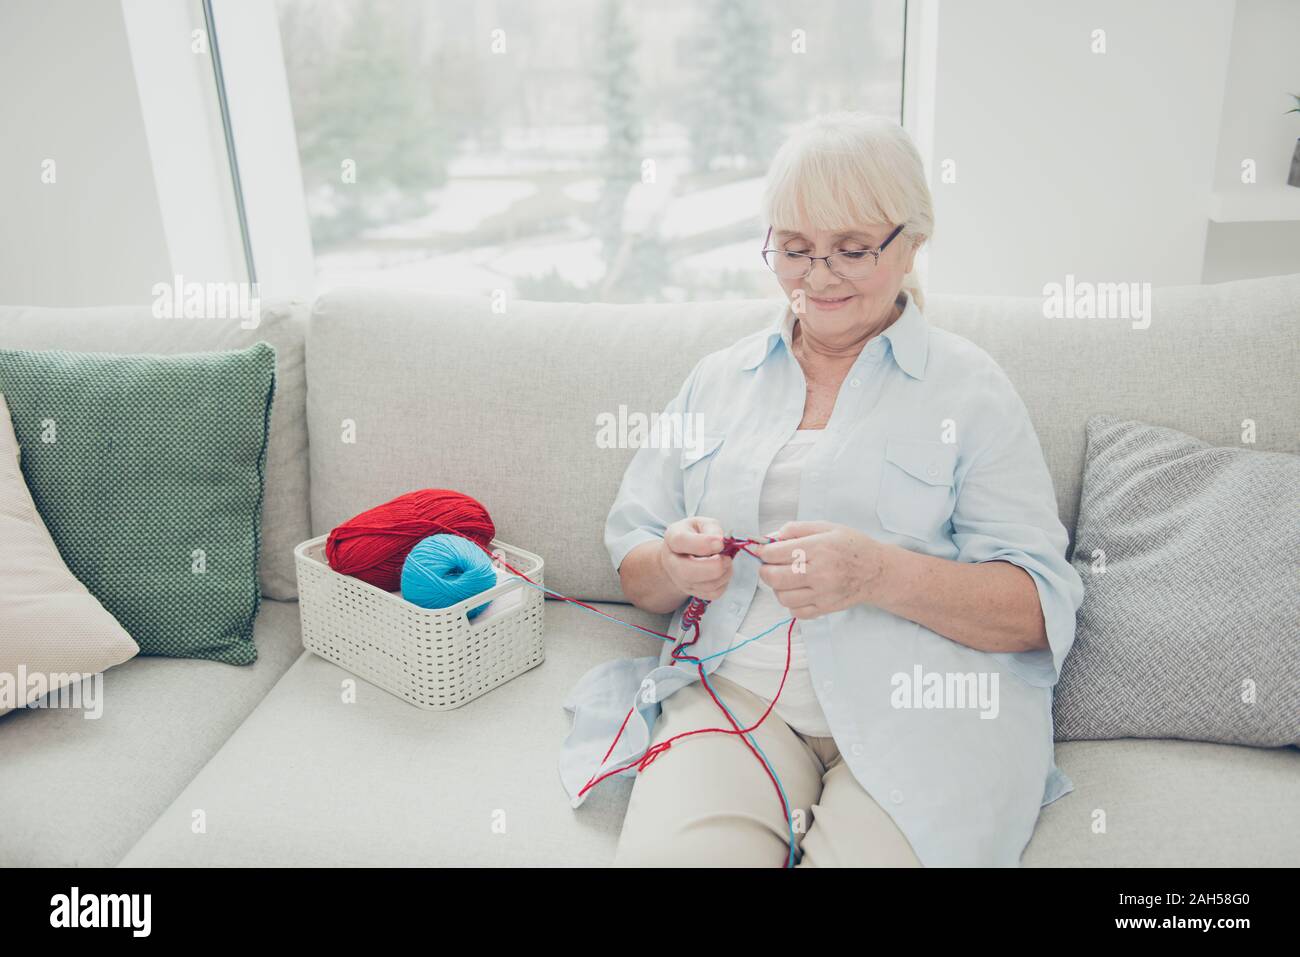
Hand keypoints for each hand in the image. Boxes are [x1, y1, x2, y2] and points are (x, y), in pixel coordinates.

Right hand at [660, 516, 733, 600]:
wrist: (682, 555)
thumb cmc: (694, 536)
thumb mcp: (702, 524)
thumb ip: (712, 529)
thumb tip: (720, 543)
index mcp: (673, 539)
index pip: (681, 541)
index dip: (704, 543)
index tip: (720, 543)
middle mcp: (672, 563)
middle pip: (687, 572)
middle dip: (714, 567)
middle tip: (727, 558)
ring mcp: (681, 581)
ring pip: (704, 585)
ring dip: (724, 573)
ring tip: (726, 561)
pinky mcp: (694, 592)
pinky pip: (713, 593)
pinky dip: (724, 582)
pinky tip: (722, 571)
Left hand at [752, 520, 892, 618]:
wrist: (876, 571)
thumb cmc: (851, 546)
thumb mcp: (826, 527)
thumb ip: (795, 529)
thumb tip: (768, 538)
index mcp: (819, 548)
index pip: (776, 553)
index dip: (763, 551)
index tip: (762, 550)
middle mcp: (820, 572)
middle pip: (775, 577)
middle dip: (765, 570)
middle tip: (769, 565)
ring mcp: (823, 594)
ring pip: (782, 597)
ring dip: (777, 587)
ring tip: (785, 577)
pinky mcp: (825, 608)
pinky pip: (795, 611)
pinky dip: (790, 602)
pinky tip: (797, 590)